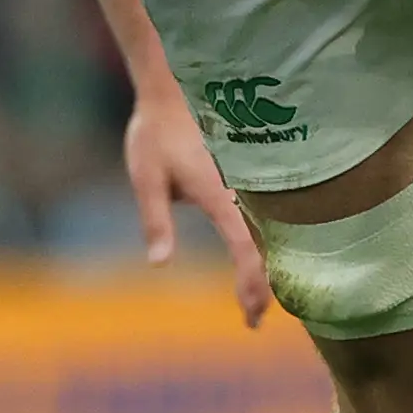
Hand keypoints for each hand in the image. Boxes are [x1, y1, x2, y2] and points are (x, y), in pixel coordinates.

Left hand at [123, 83, 268, 324]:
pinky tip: (256, 261)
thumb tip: (159, 263)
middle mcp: (240, 189)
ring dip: (263, 268)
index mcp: (219, 193)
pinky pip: (259, 216)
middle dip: (262, 287)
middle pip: (263, 246)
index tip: (250, 316)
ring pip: (266, 232)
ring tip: (257, 302)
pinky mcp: (242, 176)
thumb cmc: (155, 133)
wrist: (171, 89)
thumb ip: (155, 220)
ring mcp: (245, 181)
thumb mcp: (146, 177)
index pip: (244, 247)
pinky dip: (260, 244)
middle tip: (254, 323)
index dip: (251, 284)